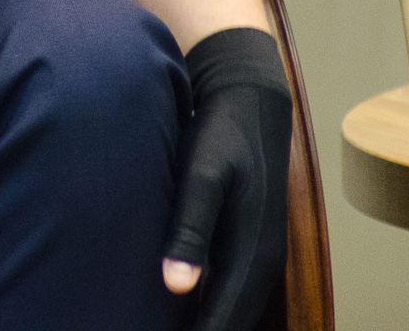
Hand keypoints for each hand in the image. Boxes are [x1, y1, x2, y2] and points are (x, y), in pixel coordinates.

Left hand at [161, 26, 292, 328]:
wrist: (249, 100)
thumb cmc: (221, 135)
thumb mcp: (203, 175)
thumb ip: (190, 229)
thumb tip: (177, 288)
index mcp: (252, 255)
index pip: (222, 322)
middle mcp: (261, 265)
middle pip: (229, 324)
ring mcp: (257, 257)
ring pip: (229, 312)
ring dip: (198, 324)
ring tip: (147, 324)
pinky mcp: (246, 246)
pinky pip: (226, 294)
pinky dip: (203, 310)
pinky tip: (171, 311)